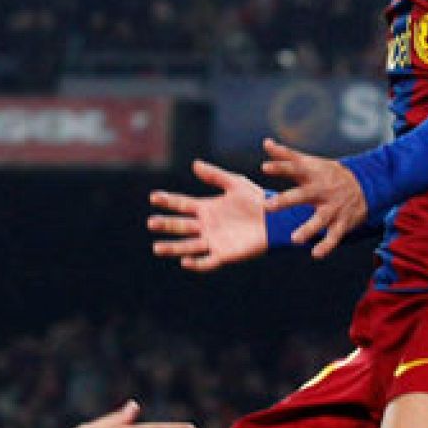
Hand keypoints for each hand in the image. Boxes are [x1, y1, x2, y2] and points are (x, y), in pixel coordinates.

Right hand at [148, 159, 269, 271]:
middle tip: (151, 223)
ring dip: (172, 248)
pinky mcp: (224, 254)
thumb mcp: (236, 184)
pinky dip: (196, 263)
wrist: (276, 220)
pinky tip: (185, 261)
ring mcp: (213, 241)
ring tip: (157, 248)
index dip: (168, 201)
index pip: (181, 205)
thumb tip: (195, 164)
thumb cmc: (257, 200)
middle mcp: (206, 226)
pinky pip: (207, 261)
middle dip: (166, 225)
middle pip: (180, 226)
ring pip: (188, 246)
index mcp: (206, 208)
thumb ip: (216, 176)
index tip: (154, 197)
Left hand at [260, 138, 367, 259]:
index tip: (265, 167)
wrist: (368, 184)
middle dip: (285, 200)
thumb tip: (266, 142)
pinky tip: (316, 254)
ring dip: (308, 229)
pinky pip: (334, 236)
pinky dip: (326, 246)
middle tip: (268, 206)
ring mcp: (333, 207)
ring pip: (320, 219)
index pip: (294, 168)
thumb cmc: (329, 174)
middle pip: (302, 195)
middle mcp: (322, 190)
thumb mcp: (311, 163)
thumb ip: (286, 155)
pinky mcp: (342, 222)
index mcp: (312, 174)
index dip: (280, 167)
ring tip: (294, 239)